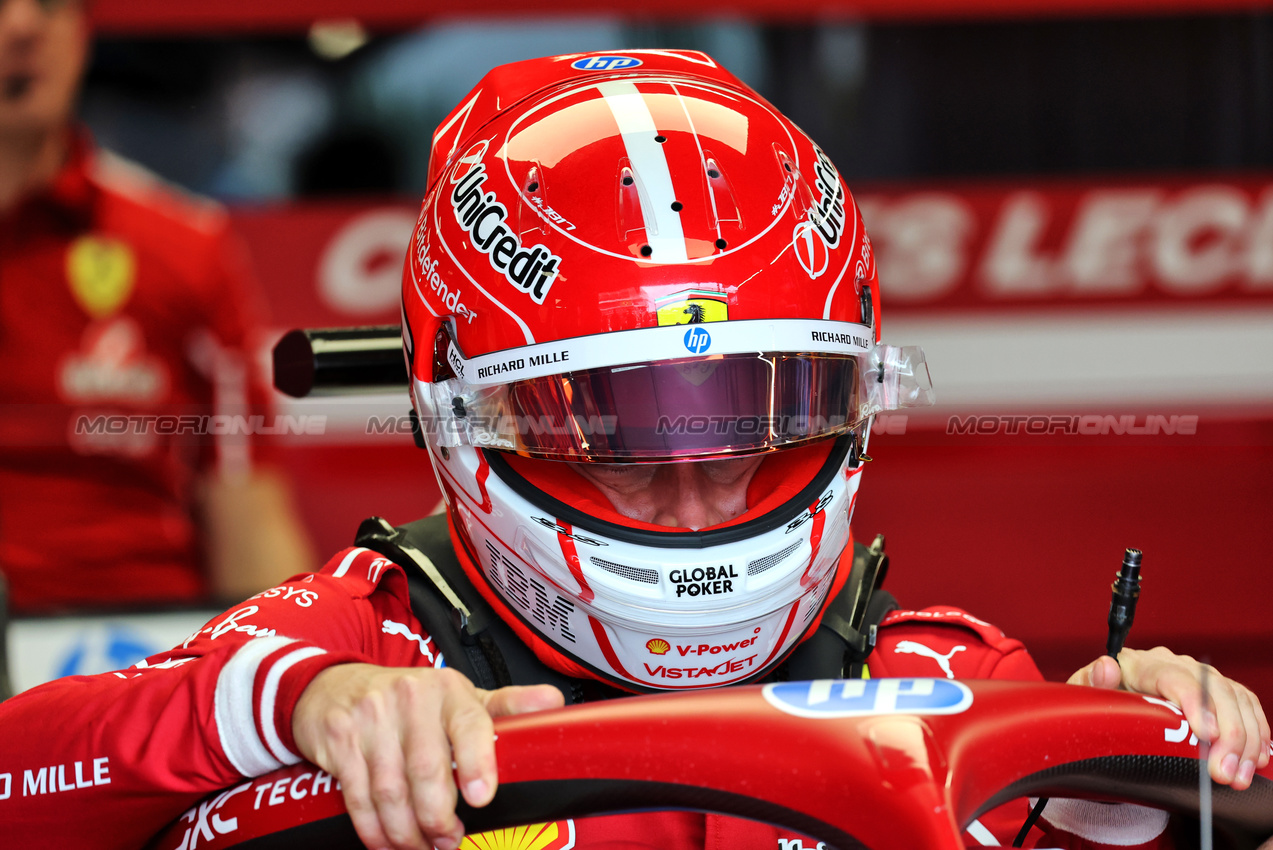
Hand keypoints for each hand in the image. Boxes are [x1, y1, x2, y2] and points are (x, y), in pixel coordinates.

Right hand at [293, 664, 563, 849]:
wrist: (336, 687)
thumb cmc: (409, 700)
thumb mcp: (458, 697)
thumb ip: (506, 706)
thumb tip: (552, 702)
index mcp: (448, 689)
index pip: (469, 724)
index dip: (477, 763)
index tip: (481, 797)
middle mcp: (409, 698)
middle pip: (427, 770)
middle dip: (439, 817)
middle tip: (449, 839)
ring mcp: (371, 718)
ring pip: (391, 791)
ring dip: (408, 831)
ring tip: (422, 846)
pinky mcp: (340, 740)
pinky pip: (359, 797)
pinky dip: (374, 830)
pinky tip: (387, 842)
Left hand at [1068, 647, 1269, 788]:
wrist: (1107, 708)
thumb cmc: (1097, 702)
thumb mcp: (1084, 695)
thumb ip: (1091, 682)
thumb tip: (1106, 666)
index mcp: (1141, 663)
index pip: (1175, 677)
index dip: (1196, 703)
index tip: (1206, 734)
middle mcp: (1174, 664)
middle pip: (1214, 689)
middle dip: (1227, 733)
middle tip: (1223, 772)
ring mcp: (1197, 676)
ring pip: (1234, 698)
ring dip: (1245, 739)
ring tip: (1237, 775)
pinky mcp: (1216, 691)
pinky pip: (1245, 704)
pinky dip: (1255, 731)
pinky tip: (1255, 757)